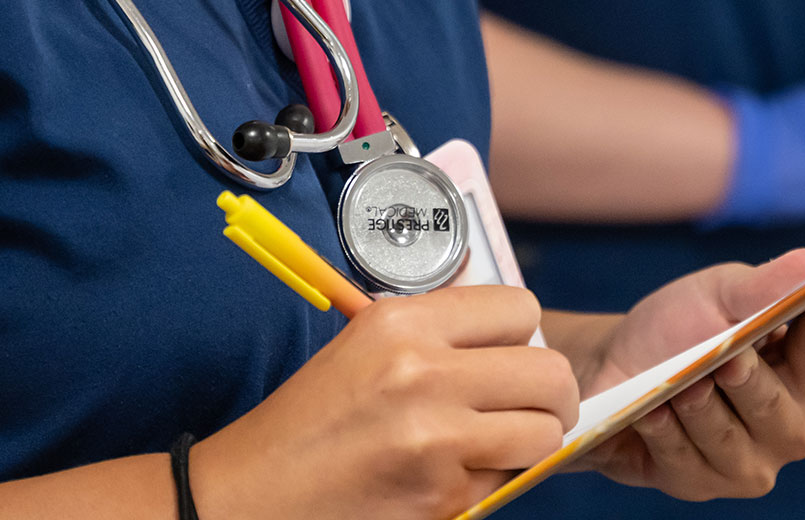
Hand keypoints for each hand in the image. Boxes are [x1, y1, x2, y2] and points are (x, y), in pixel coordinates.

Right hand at [191, 284, 577, 519]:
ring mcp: (436, 438)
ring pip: (544, 432)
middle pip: (550, 372)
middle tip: (533, 406)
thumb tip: (515, 329)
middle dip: (551, 394)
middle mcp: (425, 372)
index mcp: (404, 323)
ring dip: (531, 441)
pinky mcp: (441, 497)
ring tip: (500, 442)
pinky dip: (491, 480)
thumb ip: (438, 332)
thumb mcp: (366, 345)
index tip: (513, 355)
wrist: (253, 494)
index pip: (520, 308)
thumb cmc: (311, 420)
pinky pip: (505, 480)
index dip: (524, 336)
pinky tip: (452, 475)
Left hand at [573, 251, 804, 499]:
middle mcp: (788, 426)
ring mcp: (746, 464)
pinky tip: (650, 411)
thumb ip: (763, 286)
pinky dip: (665, 433)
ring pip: (727, 440)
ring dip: (698, 407)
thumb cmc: (683, 326)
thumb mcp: (719, 294)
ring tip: (677, 385)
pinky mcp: (699, 485)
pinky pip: (684, 462)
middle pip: (776, 410)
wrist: (618, 366)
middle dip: (750, 383)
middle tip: (729, 362)